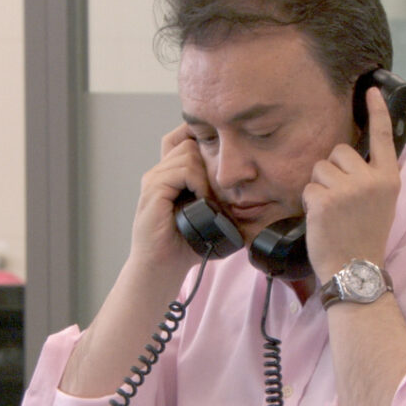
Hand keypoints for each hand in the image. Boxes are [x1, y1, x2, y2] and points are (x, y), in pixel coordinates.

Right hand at [129, 123, 211, 273]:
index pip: (184, 138)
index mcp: (169, 175)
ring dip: (204, 174)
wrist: (162, 267)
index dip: (203, 140)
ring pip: (187, 153)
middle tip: (216, 187)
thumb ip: (220, 196)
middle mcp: (159, 172)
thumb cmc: (185, 245)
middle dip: (208, 160)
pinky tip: (202, 200)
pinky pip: (181, 170)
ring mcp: (154, 180)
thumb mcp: (209, 215)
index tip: (223, 155)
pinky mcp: (153, 190)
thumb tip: (252, 187)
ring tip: (208, 198)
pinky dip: (197, 183)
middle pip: (189, 142)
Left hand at [303, 87, 400, 282]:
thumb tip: (353, 155)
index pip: (382, 136)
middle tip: (340, 198)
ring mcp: (347, 190)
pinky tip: (322, 220)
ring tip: (332, 211)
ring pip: (319, 167)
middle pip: (339, 151)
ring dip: (320, 186)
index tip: (369, 88)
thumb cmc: (365, 237)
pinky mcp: (324, 200)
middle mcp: (371, 180)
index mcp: (389, 179)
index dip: (376, 111)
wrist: (356, 270)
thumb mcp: (382, 203)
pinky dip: (310, 203)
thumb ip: (372, 177)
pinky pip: (308, 187)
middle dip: (333, 170)